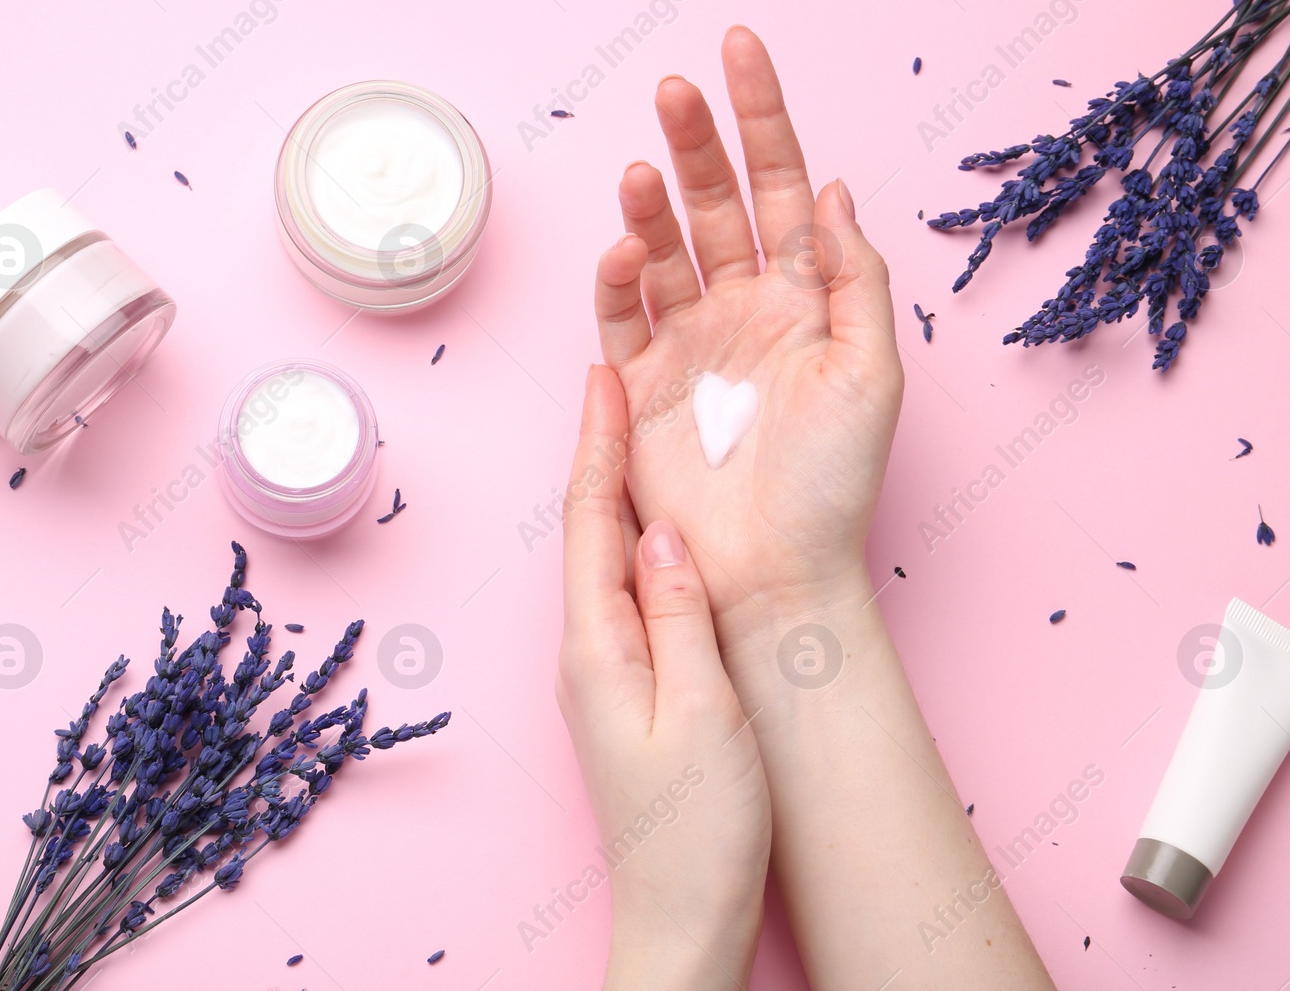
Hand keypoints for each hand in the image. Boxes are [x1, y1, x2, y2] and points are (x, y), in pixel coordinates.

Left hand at [558, 365, 771, 990]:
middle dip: (599, 454)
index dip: (595, 445)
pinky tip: (658, 535)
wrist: (682, 914)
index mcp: (598, 647)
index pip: (589, 522)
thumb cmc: (699, 827)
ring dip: (617, 494)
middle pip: (589, 532)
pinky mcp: (627, 694)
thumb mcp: (703, 710)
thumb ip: (679, 615)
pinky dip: (636, 547)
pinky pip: (625, 597)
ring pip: (607, 561)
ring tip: (636, 435)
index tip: (600, 376)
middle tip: (617, 382)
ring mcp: (602, 675)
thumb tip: (660, 531)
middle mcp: (587, 653)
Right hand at [593, 26, 902, 648]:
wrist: (775, 571)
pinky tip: (627, 251)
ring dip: (650, 205)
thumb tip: (832, 190)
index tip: (739, 52)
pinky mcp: (645, 383)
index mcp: (805, 299)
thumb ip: (853, 276)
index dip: (763, 118)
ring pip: (664, 249)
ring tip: (639, 175)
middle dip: (696, 142)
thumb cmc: (835, 483)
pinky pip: (623, 314)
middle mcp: (745, 309)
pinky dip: (618, 277)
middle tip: (675, 90)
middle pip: (715, 202)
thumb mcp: (873, 372)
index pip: (782, 187)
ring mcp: (691, 343)